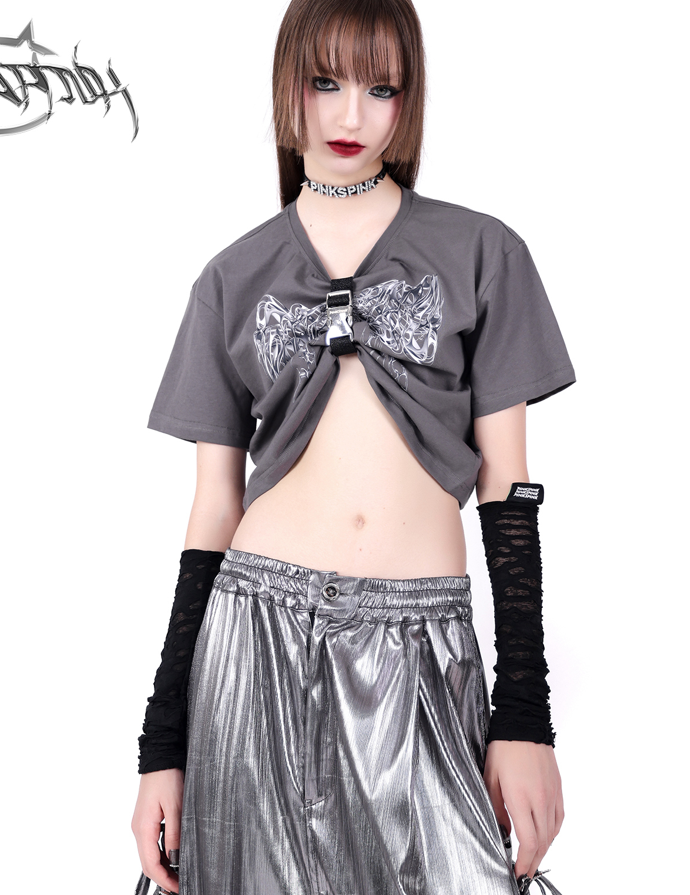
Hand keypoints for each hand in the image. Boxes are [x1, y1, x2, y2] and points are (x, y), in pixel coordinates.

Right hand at [131, 768, 184, 893]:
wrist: (160, 756)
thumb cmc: (167, 777)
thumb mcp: (176, 806)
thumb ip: (174, 835)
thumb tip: (175, 859)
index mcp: (143, 828)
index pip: (150, 865)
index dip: (164, 881)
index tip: (178, 888)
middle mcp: (138, 829)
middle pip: (147, 863)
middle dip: (163, 878)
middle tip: (181, 885)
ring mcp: (140, 824)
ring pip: (148, 854)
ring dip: (162, 867)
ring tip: (179, 873)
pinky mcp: (146, 819)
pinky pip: (151, 843)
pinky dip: (160, 854)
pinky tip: (173, 855)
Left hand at [483, 740, 563, 880]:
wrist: (524, 724)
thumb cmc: (503, 748)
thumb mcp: (490, 779)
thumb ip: (496, 809)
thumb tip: (505, 830)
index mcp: (521, 798)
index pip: (528, 841)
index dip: (524, 862)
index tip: (518, 871)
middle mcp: (540, 799)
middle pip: (543, 842)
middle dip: (534, 862)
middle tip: (525, 872)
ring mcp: (552, 794)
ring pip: (553, 832)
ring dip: (544, 849)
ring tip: (533, 858)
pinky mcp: (558, 788)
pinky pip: (559, 818)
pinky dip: (552, 832)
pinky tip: (545, 835)